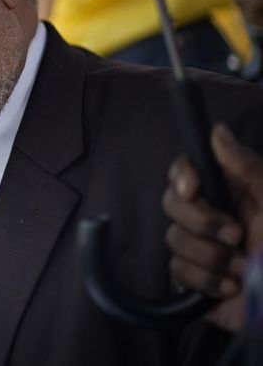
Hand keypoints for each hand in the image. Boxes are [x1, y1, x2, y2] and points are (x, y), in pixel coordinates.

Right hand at [162, 123, 262, 331]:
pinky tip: (234, 287)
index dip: (181, 177)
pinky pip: (178, 272)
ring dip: (213, 257)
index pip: (185, 171)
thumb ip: (247, 167)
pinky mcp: (195, 280)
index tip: (194, 190)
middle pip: (171, 203)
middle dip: (202, 223)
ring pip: (174, 239)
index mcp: (229, 193)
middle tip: (236, 236)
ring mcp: (201, 248)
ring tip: (245, 270)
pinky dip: (207, 281)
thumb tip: (218, 131)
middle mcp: (211, 217)